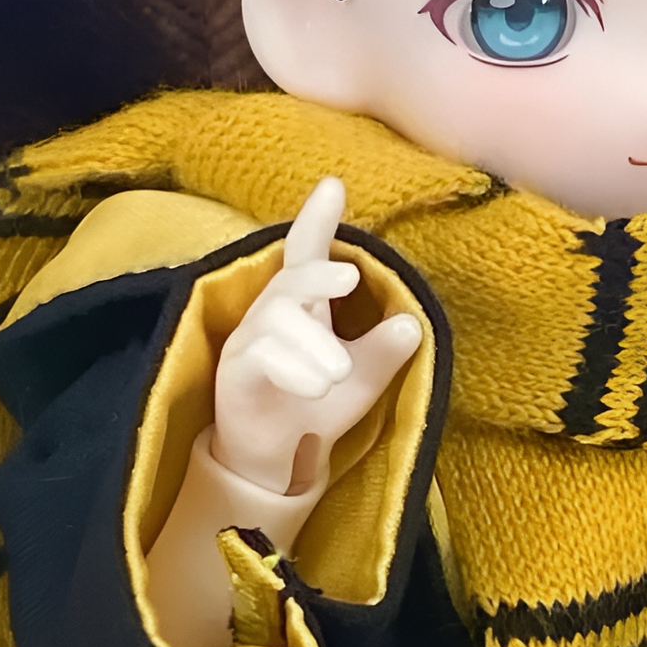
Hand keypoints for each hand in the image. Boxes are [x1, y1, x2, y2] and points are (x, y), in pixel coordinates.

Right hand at [209, 177, 423, 498]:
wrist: (280, 460)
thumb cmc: (319, 408)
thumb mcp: (362, 380)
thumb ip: (384, 352)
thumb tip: (412, 324)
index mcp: (306, 306)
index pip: (308, 252)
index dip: (318, 219)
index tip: (333, 185)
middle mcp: (274, 313)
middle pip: (291, 277)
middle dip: (318, 274)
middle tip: (349, 279)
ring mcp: (249, 340)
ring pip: (277, 318)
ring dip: (312, 342)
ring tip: (338, 372)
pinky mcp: (233, 370)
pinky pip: (259, 355)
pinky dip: (291, 368)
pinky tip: (316, 386)